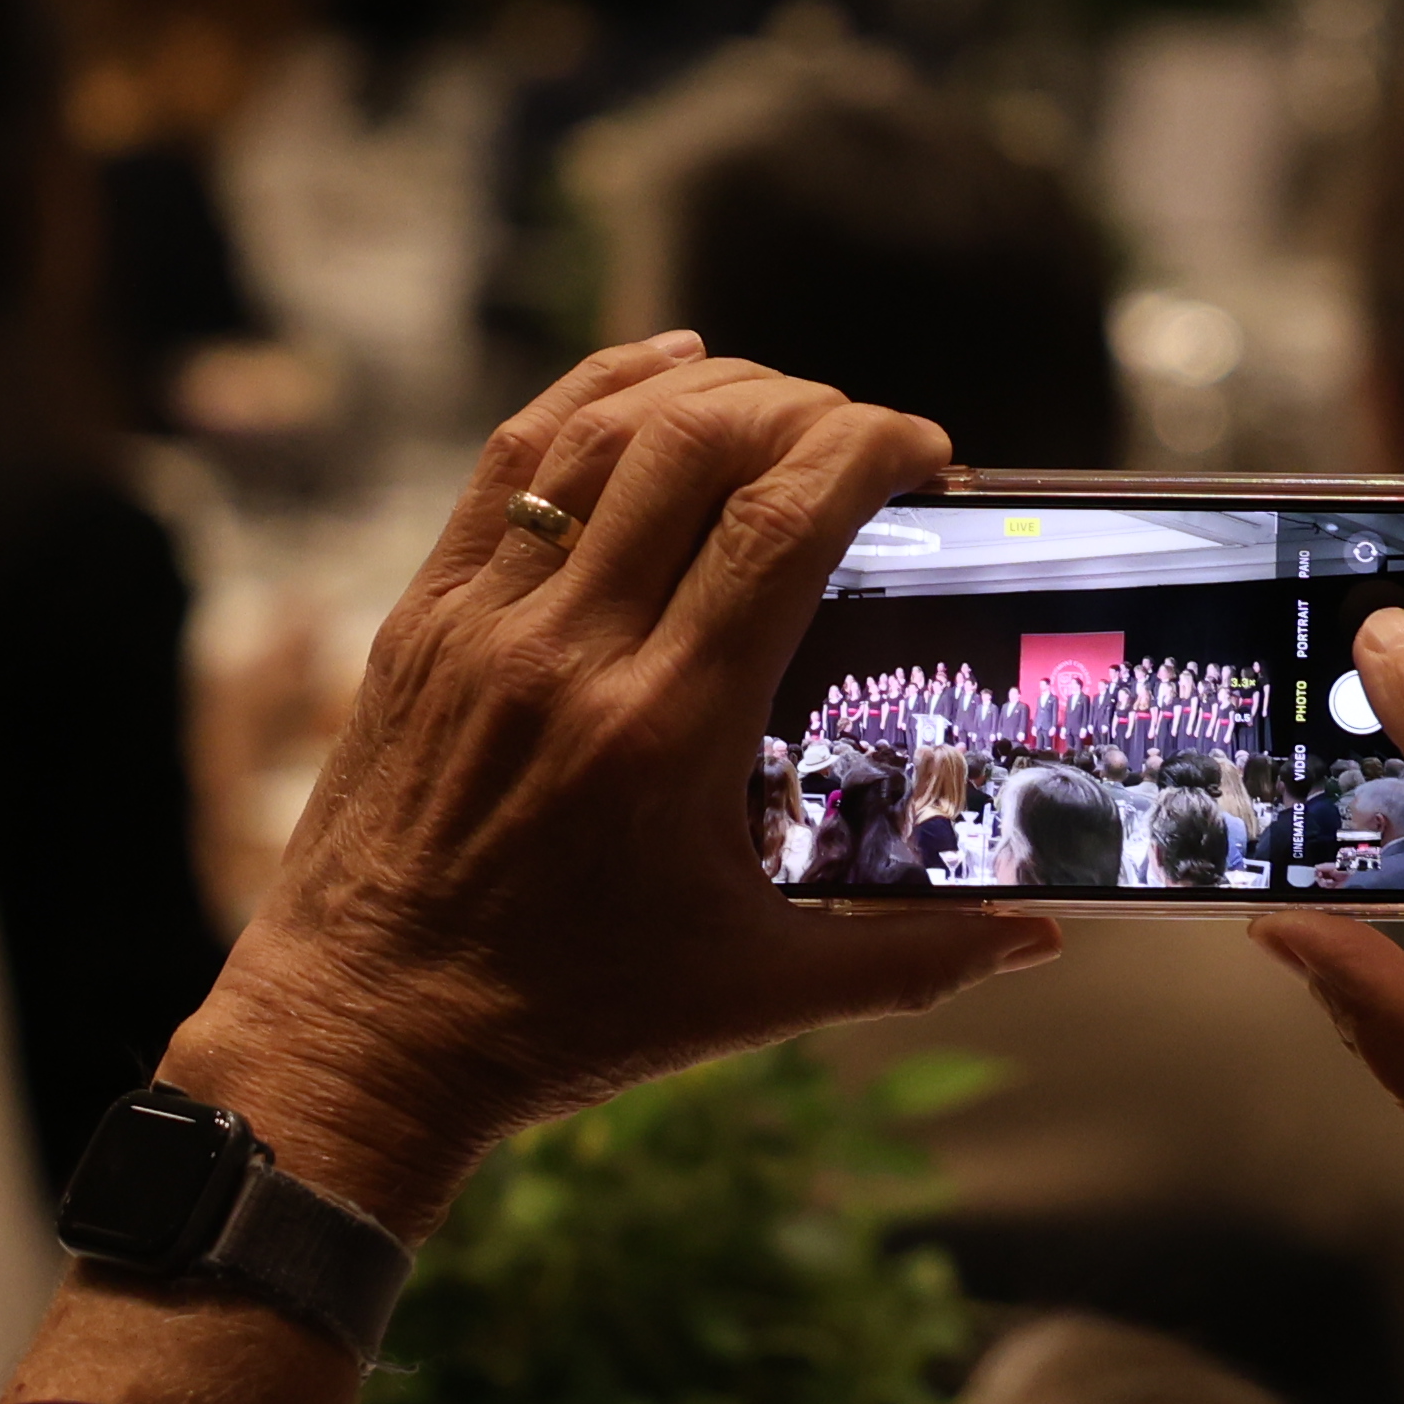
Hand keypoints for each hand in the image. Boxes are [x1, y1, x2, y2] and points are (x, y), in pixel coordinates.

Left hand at [167, 340, 1062, 1227]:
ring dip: (712, 391)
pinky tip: (662, 369)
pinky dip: (593, 394)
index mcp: (665, 735)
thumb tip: (1040, 934)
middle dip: (809, 409)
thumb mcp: (757, 996)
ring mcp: (482, 627)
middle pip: (702, 446)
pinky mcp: (420, 619)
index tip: (928, 455)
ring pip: (606, 435)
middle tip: (866, 443)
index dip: (870, 450)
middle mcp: (568, 657)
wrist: (363, 1035)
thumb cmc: (566, 1021)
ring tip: (784, 409)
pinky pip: (510, 462)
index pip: (781, 520)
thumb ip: (913, 957)